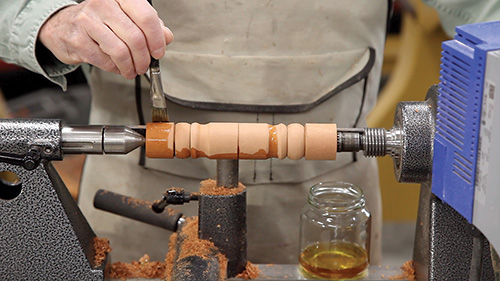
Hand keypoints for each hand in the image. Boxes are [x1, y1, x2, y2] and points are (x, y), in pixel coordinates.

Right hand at [39, 0, 172, 78]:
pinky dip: (115, 68)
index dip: (156, 39)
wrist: (63, 26)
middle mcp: (103, 4)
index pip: (146, 17)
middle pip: (135, 37)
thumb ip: (149, 25)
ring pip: (121, 51)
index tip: (158, 52)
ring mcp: (88, 21)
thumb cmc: (100, 22)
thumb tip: (167, 37)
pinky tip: (117, 67)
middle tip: (145, 66)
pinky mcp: (78, 40)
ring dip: (131, 66)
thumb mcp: (127, 17)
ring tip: (132, 70)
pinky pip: (105, 60)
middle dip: (144, 58)